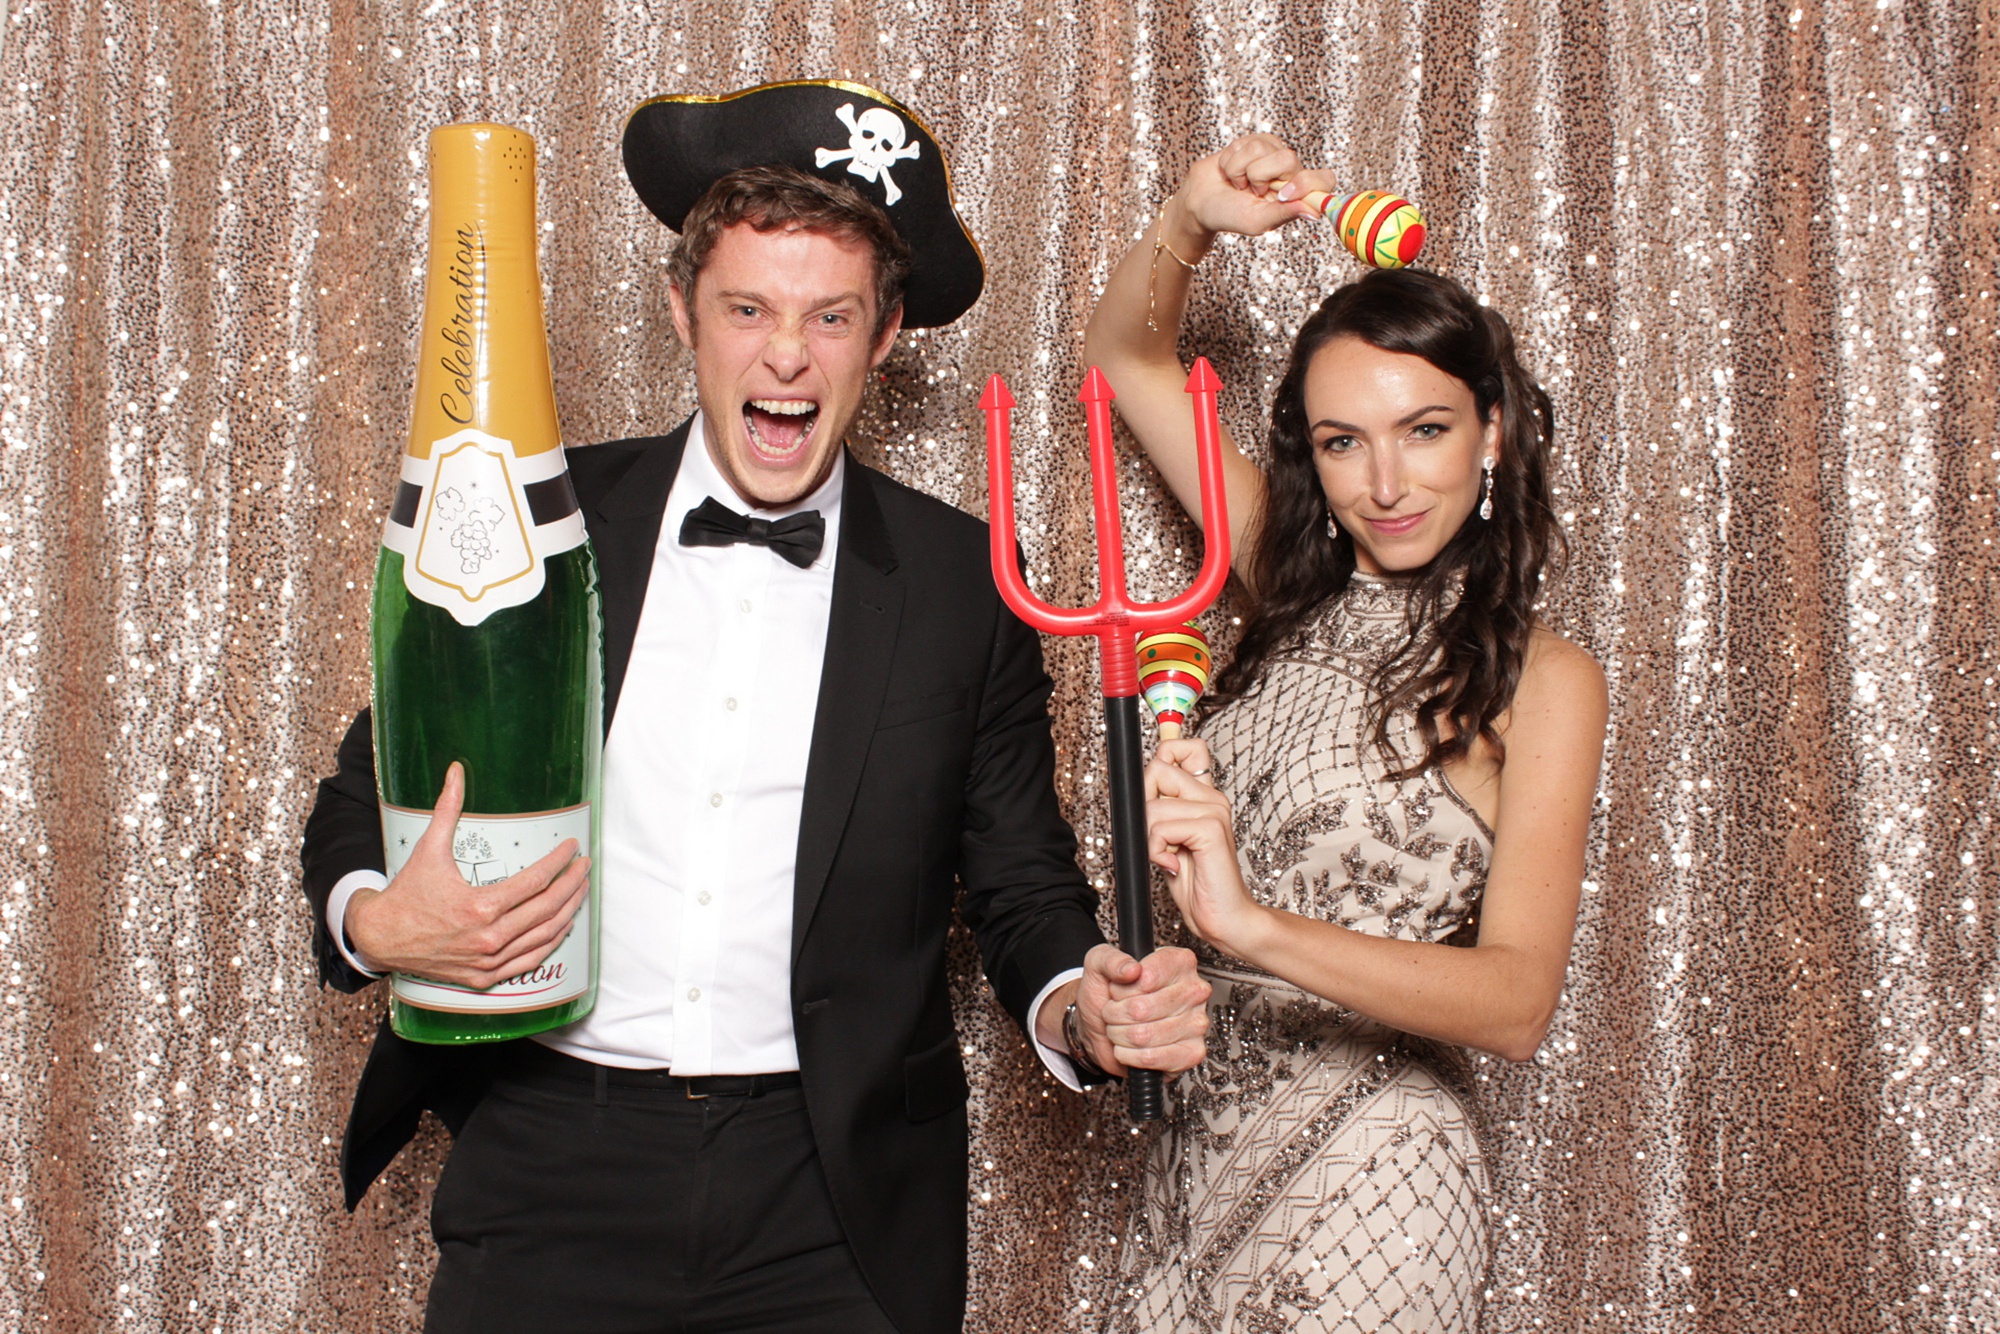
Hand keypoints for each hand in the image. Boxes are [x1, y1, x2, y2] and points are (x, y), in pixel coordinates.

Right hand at [345, 763, 590, 988]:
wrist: (380, 937)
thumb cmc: (407, 893)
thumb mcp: (428, 849)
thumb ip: (447, 808)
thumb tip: (456, 771)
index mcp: (480, 907)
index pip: (536, 881)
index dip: (559, 862)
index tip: (572, 847)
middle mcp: (489, 938)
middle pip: (548, 908)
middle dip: (573, 884)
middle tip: (584, 866)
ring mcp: (489, 961)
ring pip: (545, 936)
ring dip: (569, 912)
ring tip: (581, 890)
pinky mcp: (485, 978)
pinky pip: (530, 961)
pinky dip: (551, 942)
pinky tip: (562, 924)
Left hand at [1058, 943, 1210, 1077]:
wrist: (1100, 1029)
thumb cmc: (1106, 995)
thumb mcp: (1099, 965)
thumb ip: (1111, 959)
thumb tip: (1131, 969)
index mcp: (1179, 962)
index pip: (1147, 978)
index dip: (1122, 989)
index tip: (1118, 990)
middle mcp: (1193, 990)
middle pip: (1143, 1009)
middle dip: (1117, 1014)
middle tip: (1115, 1011)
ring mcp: (1196, 1023)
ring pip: (1144, 1035)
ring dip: (1121, 1035)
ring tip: (1121, 1028)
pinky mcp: (1192, 1053)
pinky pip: (1151, 1057)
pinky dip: (1130, 1055)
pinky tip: (1131, 1047)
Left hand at [1145, 738, 1269, 955]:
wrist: (1225, 918)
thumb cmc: (1197, 884)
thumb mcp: (1169, 842)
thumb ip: (1160, 813)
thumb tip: (1134, 790)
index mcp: (1204, 796)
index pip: (1185, 748)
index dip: (1161, 758)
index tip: (1153, 796)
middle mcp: (1212, 797)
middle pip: (1156, 771)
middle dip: (1143, 809)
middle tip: (1159, 839)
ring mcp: (1214, 810)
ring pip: (1152, 807)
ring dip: (1149, 840)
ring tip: (1169, 858)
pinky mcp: (1211, 829)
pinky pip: (1161, 827)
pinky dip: (1157, 852)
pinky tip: (1174, 866)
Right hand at [1171, 134, 1337, 246]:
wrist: (1200, 201)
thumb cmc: (1230, 216)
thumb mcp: (1257, 221)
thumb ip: (1284, 213)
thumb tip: (1314, 211)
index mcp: (1298, 195)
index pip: (1324, 180)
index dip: (1308, 182)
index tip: (1285, 194)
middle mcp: (1290, 172)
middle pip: (1288, 158)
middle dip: (1260, 176)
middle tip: (1251, 191)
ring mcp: (1272, 153)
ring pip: (1262, 149)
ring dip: (1241, 170)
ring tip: (1238, 183)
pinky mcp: (1255, 142)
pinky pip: (1245, 143)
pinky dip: (1231, 161)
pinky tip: (1230, 171)